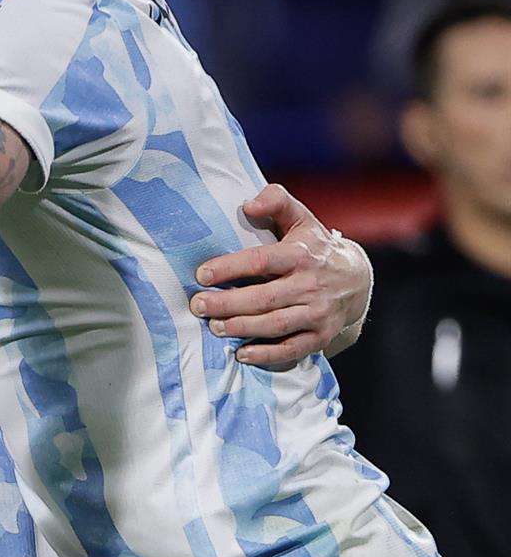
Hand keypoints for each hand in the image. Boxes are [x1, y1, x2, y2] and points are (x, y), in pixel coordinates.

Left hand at [192, 184, 372, 368]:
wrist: (358, 278)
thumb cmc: (314, 246)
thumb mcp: (300, 218)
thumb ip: (276, 201)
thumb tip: (248, 205)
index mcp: (302, 255)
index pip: (262, 261)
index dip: (230, 267)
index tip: (201, 274)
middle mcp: (312, 285)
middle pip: (264, 298)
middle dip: (227, 303)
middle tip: (198, 305)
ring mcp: (319, 313)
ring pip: (276, 324)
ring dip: (242, 328)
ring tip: (214, 327)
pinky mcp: (322, 335)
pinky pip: (293, 349)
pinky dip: (267, 355)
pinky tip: (242, 354)